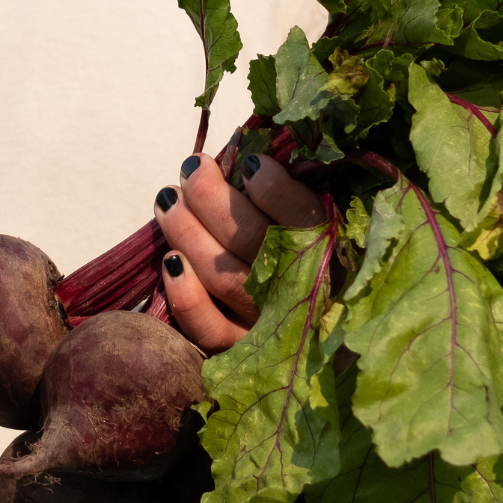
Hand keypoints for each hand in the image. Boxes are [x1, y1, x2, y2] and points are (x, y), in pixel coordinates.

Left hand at [154, 152, 325, 352]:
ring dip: (186, 233)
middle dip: (212, 198)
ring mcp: (270, 325)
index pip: (306, 222)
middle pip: (252, 242)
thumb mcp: (326, 221)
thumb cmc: (319, 259)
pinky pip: (209, 330)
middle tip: (192, 168)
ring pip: (222, 277)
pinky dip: (185, 298)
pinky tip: (169, 262)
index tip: (249, 163)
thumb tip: (255, 151)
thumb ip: (302, 190)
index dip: (275, 190)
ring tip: (168, 199)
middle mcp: (303, 292)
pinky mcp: (241, 351)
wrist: (331, 337)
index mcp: (334, 255)